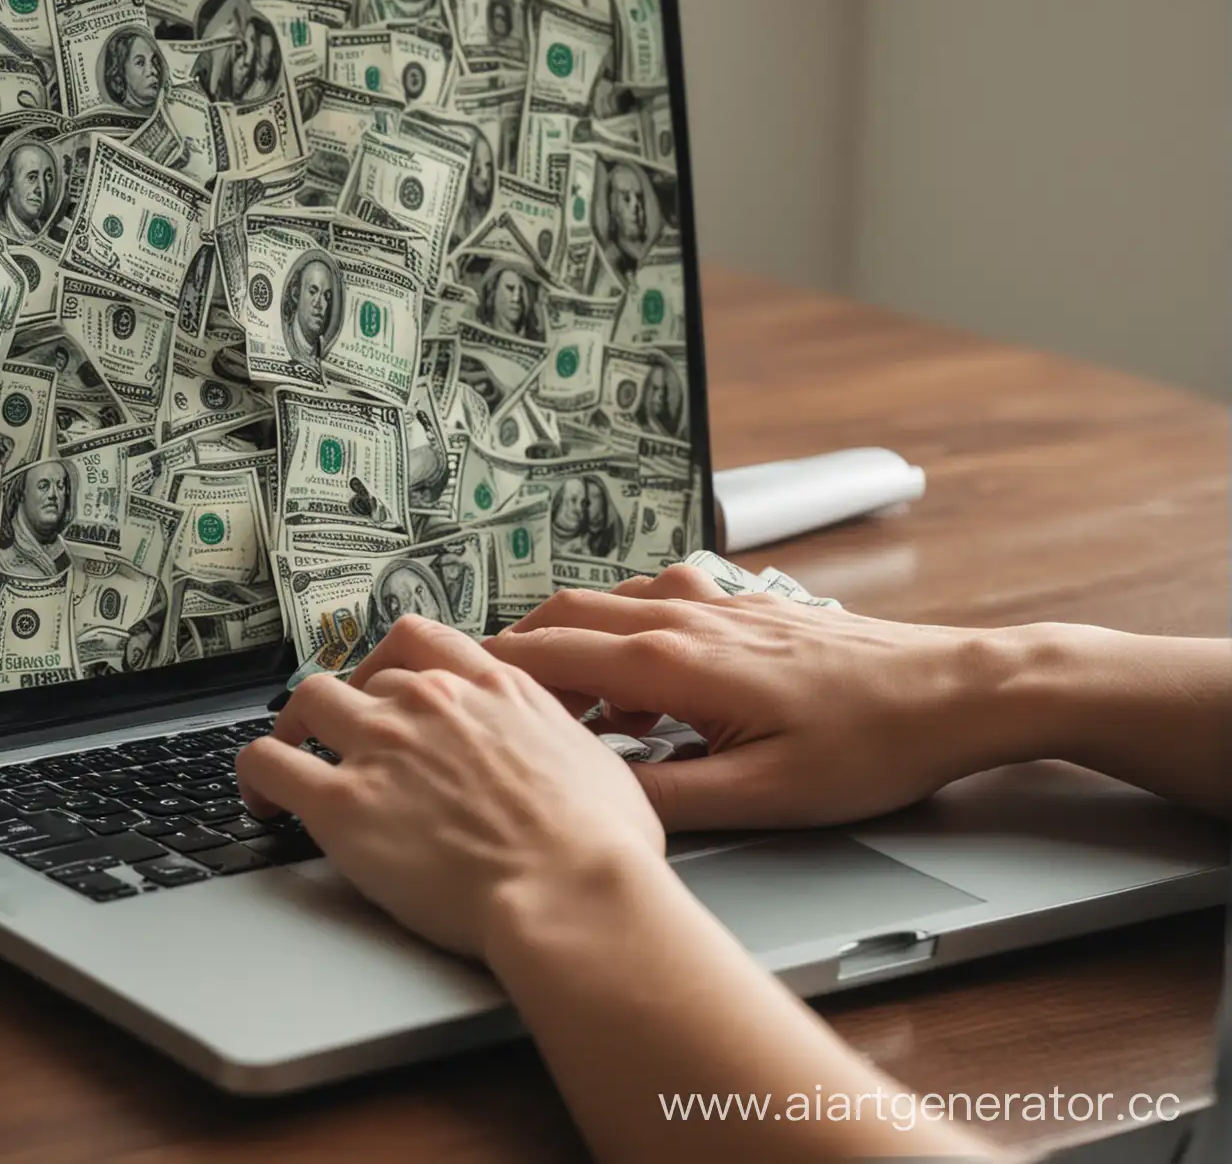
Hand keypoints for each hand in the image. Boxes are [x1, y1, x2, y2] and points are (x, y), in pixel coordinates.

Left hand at [236, 614, 663, 958]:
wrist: (572, 891)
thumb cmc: (602, 847)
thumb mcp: (599, 764)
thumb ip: (562, 745)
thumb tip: (572, 764)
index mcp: (491, 687)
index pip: (419, 641)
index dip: (390, 662)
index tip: (382, 683)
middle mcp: (429, 702)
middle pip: (362, 678)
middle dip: (350, 709)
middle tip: (343, 744)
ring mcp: (381, 745)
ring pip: (308, 700)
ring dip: (296, 727)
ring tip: (289, 762)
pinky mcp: (342, 803)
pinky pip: (269, 762)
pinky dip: (255, 775)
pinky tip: (261, 801)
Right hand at [481, 565, 998, 831]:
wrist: (955, 691)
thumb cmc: (870, 744)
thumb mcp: (763, 797)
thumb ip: (668, 799)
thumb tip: (596, 803)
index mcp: (676, 662)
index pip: (550, 656)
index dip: (490, 674)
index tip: (450, 690)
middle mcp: (685, 617)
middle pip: (565, 616)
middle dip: (515, 652)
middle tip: (483, 694)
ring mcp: (715, 603)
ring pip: (607, 604)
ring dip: (570, 644)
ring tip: (561, 702)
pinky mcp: (742, 605)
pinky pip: (652, 603)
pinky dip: (621, 634)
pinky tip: (640, 682)